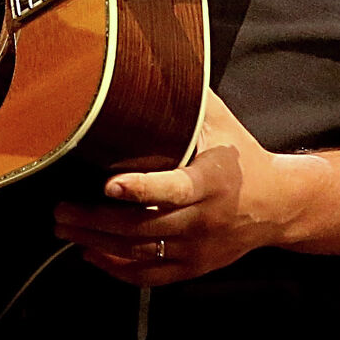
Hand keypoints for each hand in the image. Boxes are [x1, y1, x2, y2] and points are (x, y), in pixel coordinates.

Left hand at [53, 92, 297, 284]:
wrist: (279, 204)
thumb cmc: (241, 157)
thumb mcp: (221, 123)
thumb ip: (186, 100)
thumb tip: (149, 63)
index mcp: (212, 182)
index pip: (173, 189)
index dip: (139, 189)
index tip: (107, 185)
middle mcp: (205, 219)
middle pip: (144, 226)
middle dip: (96, 220)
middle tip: (60, 209)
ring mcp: (198, 249)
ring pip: (140, 253)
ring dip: (97, 242)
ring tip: (64, 227)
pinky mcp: (194, 267)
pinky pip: (150, 276)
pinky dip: (117, 268)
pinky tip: (91, 253)